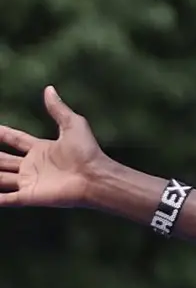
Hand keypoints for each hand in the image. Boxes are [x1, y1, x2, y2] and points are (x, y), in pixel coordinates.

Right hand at [0, 87, 112, 208]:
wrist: (95, 177)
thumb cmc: (88, 152)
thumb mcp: (72, 125)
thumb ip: (58, 109)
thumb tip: (49, 89)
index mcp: (41, 149)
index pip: (14, 139)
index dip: (1, 133)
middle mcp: (32, 166)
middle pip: (2, 159)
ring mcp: (29, 182)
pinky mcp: (29, 196)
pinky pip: (6, 198)